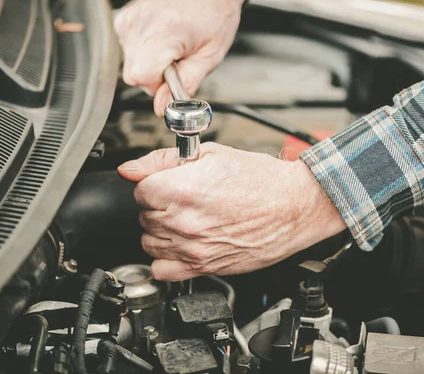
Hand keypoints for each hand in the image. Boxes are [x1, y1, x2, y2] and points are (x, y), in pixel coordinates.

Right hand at [114, 0, 246, 115]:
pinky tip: (162, 39)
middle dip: (156, 77)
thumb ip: (185, 85)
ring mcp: (129, 20)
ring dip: (151, 64)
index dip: (160, 86)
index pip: (142, 79)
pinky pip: (128, 49)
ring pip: (131, 64)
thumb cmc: (214, 13)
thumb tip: (163, 107)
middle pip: (134, 75)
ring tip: (173, 46)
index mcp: (162, 34)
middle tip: (179, 61)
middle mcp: (140, 25)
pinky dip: (144, 51)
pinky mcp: (124, 19)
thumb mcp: (208, 57)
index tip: (176, 79)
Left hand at [117, 143, 346, 280]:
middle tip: (183, 197)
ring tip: (184, 218)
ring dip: (160, 229)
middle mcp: (183, 223)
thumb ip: (162, 160)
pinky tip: (180, 243)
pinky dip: (165, 258)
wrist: (293, 206)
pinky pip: (162, 270)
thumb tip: (130, 169)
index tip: (167, 182)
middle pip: (144, 215)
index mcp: (181, 190)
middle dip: (159, 204)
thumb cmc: (260, 180)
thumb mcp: (210, 154)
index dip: (153, 182)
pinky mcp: (203, 267)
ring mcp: (192, 249)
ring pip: (149, 241)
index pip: (139, 190)